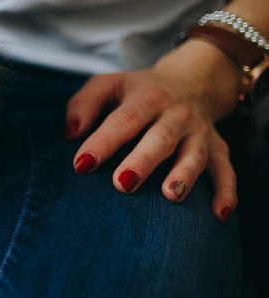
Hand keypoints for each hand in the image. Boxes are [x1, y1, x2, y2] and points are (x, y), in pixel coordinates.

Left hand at [64, 39, 240, 220]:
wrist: (192, 81)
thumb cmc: (136, 92)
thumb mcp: (107, 85)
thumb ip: (84, 105)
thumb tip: (70, 134)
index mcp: (146, 97)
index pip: (123, 120)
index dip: (103, 141)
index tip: (81, 164)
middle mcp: (176, 114)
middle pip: (161, 138)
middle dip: (143, 162)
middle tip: (122, 184)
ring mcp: (199, 132)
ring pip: (195, 155)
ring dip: (184, 176)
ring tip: (170, 196)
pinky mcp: (219, 148)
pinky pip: (226, 171)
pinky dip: (227, 192)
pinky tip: (219, 215)